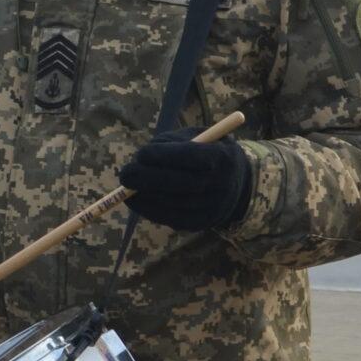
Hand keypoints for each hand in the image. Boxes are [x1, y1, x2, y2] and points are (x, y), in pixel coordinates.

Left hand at [119, 129, 254, 232]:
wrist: (235, 183)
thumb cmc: (206, 152)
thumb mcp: (195, 138)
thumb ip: (171, 144)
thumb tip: (139, 159)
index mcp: (222, 157)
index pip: (191, 156)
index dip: (163, 156)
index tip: (141, 154)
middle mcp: (221, 184)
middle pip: (181, 183)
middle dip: (148, 178)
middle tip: (125, 174)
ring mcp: (213, 206)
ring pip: (173, 202)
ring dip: (145, 195)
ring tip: (127, 187)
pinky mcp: (202, 222)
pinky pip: (172, 218)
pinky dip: (149, 210)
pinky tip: (135, 200)